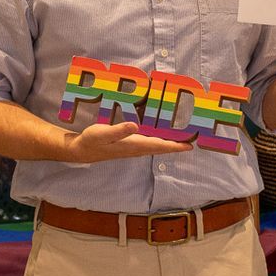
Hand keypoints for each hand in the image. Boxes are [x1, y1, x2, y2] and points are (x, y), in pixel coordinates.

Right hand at [64, 122, 194, 162]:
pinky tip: (162, 135)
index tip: (190, 145)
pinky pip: (149, 143)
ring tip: (183, 138)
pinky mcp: (129, 145)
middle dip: (177, 145)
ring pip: (156, 146)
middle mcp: (136, 148)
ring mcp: (133, 147)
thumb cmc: (92, 141)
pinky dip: (159, 140)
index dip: (175, 145)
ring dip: (170, 143)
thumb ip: (119, 130)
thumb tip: (135, 125)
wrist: (81, 150)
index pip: (158, 145)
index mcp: (133, 144)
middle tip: (194, 141)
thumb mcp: (103, 133)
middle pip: (162, 147)